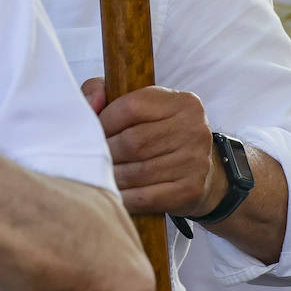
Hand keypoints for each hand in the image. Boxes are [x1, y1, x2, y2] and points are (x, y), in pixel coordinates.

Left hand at [80, 79, 221, 217]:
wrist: (199, 174)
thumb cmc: (156, 133)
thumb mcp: (136, 104)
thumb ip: (103, 91)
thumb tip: (90, 103)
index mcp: (183, 102)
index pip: (131, 106)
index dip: (104, 121)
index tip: (91, 132)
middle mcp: (195, 129)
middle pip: (133, 142)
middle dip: (105, 153)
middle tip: (90, 159)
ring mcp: (196, 161)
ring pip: (137, 172)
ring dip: (112, 177)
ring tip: (99, 176)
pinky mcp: (191, 190)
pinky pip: (146, 197)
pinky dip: (124, 198)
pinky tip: (114, 196)